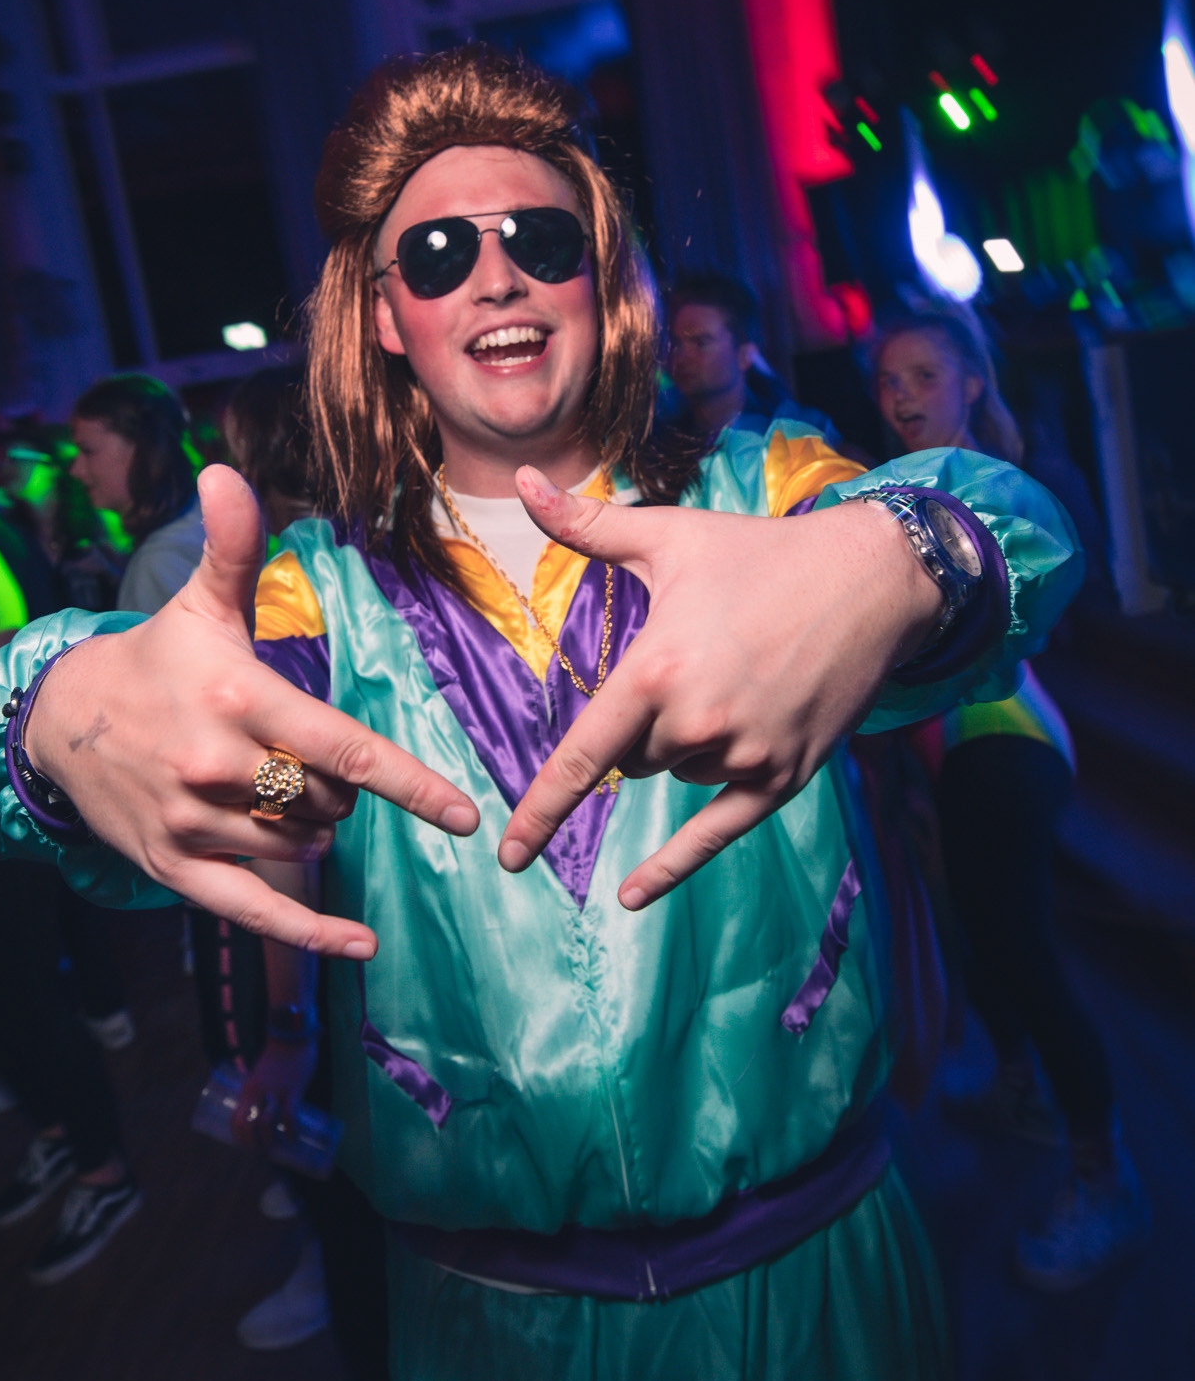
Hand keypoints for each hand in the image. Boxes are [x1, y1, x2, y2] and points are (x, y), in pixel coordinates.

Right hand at [24, 465, 478, 952]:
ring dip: (308, 825)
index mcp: (238, 699)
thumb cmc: (157, 658)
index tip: (466, 814)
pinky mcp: (174, 867)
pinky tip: (361, 946)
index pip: (345, 749)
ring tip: (269, 786)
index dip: (411, 784)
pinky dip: (310, 931)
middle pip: (329, 800)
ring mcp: (192, 823)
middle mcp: (216, 767)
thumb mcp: (200, 602)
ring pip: (299, 844)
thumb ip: (232, 545)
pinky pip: (255, 912)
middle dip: (333, 783)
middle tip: (290, 750)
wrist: (61, 722)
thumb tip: (226, 469)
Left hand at [231, 1037, 317, 1151]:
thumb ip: (260, 1093)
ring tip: (275, 1150)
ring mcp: (274, 1091)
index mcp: (247, 1090)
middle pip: (247, 1125)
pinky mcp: (292, 1090)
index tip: (247, 1147)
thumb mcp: (260, 1077)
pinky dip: (291, 1131)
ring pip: (265, 1123)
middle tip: (262, 1153)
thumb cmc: (277, 1059)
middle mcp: (256, 1092)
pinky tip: (293, 1138)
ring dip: (268, 1141)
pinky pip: (289, 1115)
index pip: (235, 1120)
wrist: (291, 1037)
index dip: (239, 1138)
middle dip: (253, 1144)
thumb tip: (263, 1115)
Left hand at [498, 469, 942, 909]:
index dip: (542, 807)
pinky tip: (631, 897)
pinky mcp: (783, 775)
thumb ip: (584, 525)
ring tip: (733, 678)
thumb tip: (520, 483)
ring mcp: (744, 753)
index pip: (583, 755)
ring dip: (683, 745)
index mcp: (657, 668)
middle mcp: (697, 721)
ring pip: (674, 775)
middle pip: (630, 758)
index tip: (510, 852)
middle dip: (641, 725)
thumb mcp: (669, 535)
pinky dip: (674, 864)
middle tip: (691, 662)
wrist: (870, 579)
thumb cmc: (759, 553)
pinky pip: (716, 832)